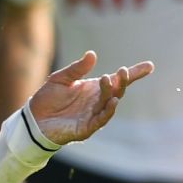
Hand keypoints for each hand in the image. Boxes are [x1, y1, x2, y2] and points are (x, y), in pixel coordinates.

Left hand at [26, 50, 153, 143]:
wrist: (33, 119)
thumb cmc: (47, 99)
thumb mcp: (61, 79)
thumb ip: (77, 69)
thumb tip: (92, 54)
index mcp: (94, 89)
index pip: (117, 80)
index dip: (133, 74)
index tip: (149, 66)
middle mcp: (97, 102)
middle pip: (117, 91)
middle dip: (122, 81)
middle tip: (123, 71)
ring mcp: (94, 115)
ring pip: (109, 103)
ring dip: (112, 92)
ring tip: (110, 79)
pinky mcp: (87, 128)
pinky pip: (102, 119)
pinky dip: (109, 111)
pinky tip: (113, 101)